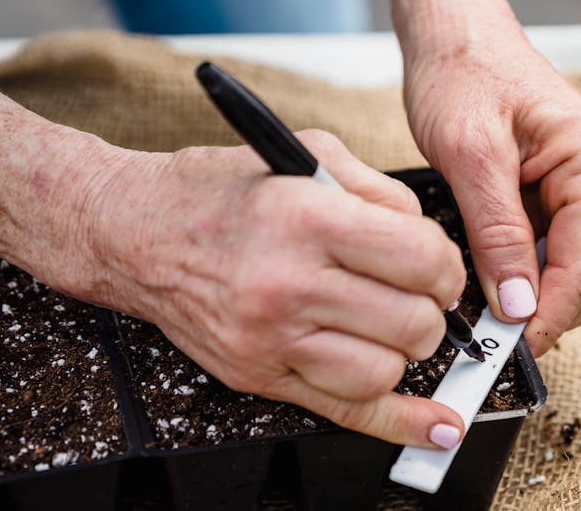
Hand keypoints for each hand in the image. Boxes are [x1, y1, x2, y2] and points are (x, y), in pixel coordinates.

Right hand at [72, 130, 468, 448]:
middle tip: (418, 295)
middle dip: (432, 309)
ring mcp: (270, 339)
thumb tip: (435, 243)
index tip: (438, 265)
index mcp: (308, 220)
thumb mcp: (310, 155)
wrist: (133, 232)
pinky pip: (345, 411)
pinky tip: (436, 425)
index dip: (447, 266)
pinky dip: (400, 424)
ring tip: (389, 325)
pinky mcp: (258, 375)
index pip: (421, 260)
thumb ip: (384, 193)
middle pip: (411, 322)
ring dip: (405, 352)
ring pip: (385, 372)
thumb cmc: (220, 192)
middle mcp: (288, 284)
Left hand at [402, 5, 580, 355]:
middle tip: (494, 326)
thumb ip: (497, 234)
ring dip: (545, 294)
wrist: (457, 29)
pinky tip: (496, 265)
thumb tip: (517, 307)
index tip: (504, 347)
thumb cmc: (462, 71)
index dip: (546, 317)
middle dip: (554, 311)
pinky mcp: (575, 193)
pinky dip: (536, 271)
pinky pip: (569, 251)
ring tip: (488, 292)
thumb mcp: (467, 153)